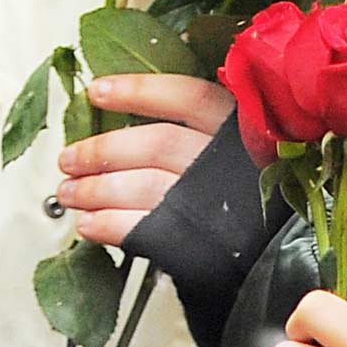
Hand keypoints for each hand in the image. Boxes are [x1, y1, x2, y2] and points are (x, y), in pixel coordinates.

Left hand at [55, 75, 235, 245]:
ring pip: (145, 186)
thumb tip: (127, 117)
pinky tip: (89, 224)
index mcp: (242, 132)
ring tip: (70, 193)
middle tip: (69, 159)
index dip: (138, 92)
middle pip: (157, 144)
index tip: (96, 92)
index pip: (187, 97)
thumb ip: (199, 131)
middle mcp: (231, 164)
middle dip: (102, 151)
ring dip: (96, 190)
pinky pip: (145, 230)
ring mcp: (216, 206)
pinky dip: (110, 225)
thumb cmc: (248, 196)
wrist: (278, 254)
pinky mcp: (203, 244)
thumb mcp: (239, 151)